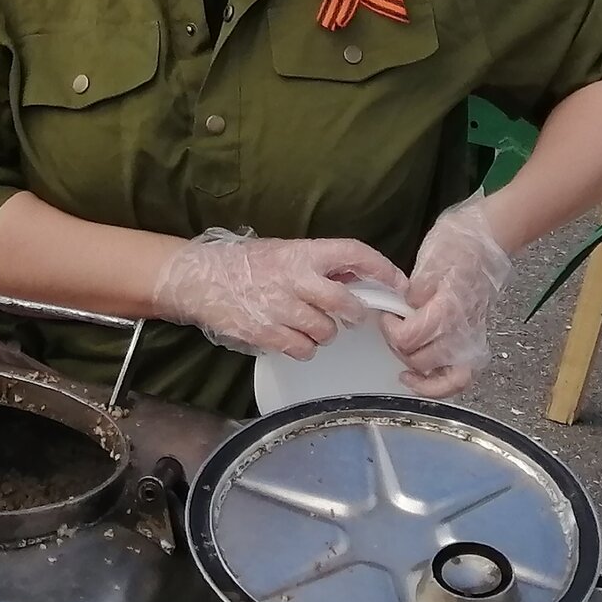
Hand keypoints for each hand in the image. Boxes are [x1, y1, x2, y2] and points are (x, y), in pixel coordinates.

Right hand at [148, 229, 409, 358]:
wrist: (200, 278)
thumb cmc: (248, 264)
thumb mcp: (286, 252)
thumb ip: (320, 264)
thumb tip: (361, 276)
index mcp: (302, 252)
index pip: (354, 253)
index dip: (383, 269)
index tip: (401, 285)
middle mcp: (294, 278)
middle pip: (345, 302)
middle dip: (354, 313)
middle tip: (351, 315)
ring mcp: (280, 307)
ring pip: (326, 331)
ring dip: (325, 333)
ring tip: (308, 324)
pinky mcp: (265, 332)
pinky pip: (302, 349)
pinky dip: (304, 348)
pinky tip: (292, 337)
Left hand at [386, 201, 514, 398]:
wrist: (488, 241)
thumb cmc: (459, 245)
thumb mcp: (429, 261)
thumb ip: (414, 291)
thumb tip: (403, 309)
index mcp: (448, 310)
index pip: (408, 338)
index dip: (390, 328)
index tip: (387, 315)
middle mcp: (462, 332)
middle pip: (419, 359)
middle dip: (399, 345)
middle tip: (395, 326)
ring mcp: (472, 341)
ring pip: (440, 378)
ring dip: (417, 369)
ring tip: (405, 353)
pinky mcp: (475, 344)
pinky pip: (460, 380)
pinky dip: (440, 387)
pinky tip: (421, 379)